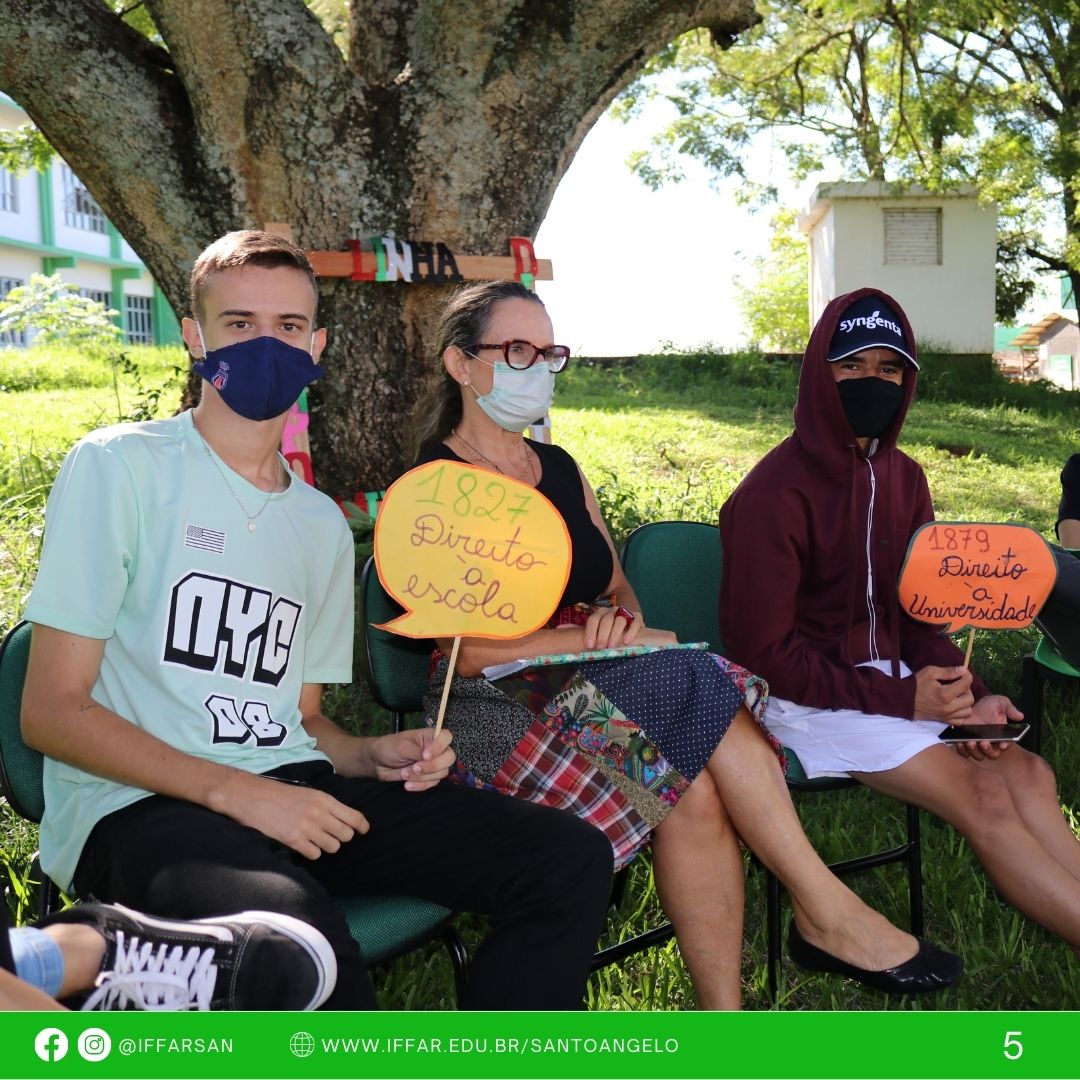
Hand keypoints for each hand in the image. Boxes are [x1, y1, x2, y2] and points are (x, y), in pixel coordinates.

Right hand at [221, 773, 367, 860]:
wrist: (252, 796)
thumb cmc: (280, 795)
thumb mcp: (308, 793)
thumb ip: (326, 806)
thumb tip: (344, 821)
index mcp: (324, 799)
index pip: (354, 817)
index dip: (362, 827)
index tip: (363, 832)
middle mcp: (319, 813)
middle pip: (346, 835)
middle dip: (341, 837)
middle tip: (330, 835)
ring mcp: (307, 827)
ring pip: (332, 847)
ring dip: (325, 846)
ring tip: (314, 839)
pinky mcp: (293, 840)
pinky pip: (315, 855)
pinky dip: (311, 852)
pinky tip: (303, 845)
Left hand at [369, 728, 455, 790]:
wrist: (377, 763)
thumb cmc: (389, 747)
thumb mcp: (401, 746)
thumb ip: (416, 751)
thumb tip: (427, 758)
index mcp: (429, 736)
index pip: (446, 737)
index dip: (440, 746)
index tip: (425, 755)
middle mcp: (435, 750)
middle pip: (449, 758)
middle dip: (433, 766)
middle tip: (415, 768)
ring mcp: (432, 764)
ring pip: (441, 773)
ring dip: (423, 777)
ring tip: (404, 774)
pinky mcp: (427, 777)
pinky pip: (432, 784)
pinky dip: (420, 785)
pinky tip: (407, 785)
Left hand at [579, 605, 644, 648]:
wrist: (629, 625)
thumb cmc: (611, 633)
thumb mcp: (600, 632)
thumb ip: (594, 637)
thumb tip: (581, 648)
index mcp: (600, 613)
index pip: (593, 619)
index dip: (590, 632)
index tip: (589, 645)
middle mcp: (612, 611)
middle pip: (606, 620)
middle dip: (602, 635)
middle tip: (600, 648)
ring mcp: (625, 612)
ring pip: (620, 620)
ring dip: (615, 634)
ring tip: (612, 646)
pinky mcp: (637, 617)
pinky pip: (635, 621)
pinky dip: (631, 631)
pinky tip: (626, 641)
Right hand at [913, 665, 973, 721]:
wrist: (904, 700)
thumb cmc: (916, 684)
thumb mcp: (930, 672)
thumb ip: (948, 671)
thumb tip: (963, 670)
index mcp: (945, 694)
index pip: (965, 685)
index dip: (967, 676)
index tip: (964, 673)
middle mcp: (948, 708)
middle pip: (970, 699)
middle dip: (967, 690)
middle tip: (958, 684)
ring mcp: (947, 716)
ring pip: (967, 711)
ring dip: (965, 702)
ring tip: (957, 696)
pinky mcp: (944, 721)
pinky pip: (961, 720)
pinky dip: (961, 713)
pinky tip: (955, 706)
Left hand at [952, 694, 1023, 761]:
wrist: (972, 704)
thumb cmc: (989, 705)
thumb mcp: (1001, 703)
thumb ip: (1010, 709)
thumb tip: (1020, 716)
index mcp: (1002, 735)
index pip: (1005, 744)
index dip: (1004, 745)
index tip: (1002, 745)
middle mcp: (991, 743)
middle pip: (992, 754)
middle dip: (988, 750)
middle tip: (984, 743)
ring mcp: (977, 744)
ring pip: (978, 755)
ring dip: (975, 751)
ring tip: (970, 743)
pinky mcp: (965, 742)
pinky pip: (964, 752)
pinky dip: (962, 750)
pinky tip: (959, 743)